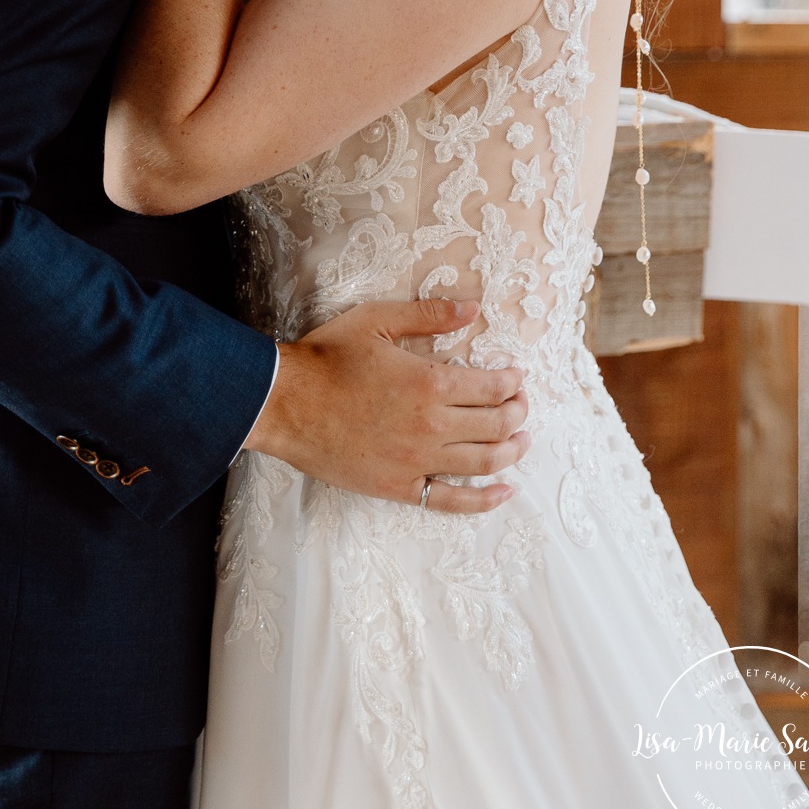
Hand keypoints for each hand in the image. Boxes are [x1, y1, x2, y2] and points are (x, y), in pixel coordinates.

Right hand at [244, 299, 528, 515]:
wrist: (286, 404)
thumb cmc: (328, 358)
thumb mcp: (378, 321)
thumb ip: (429, 315)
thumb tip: (473, 307)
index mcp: (431, 383)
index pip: (492, 387)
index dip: (512, 382)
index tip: (515, 376)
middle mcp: (432, 426)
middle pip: (497, 425)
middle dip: (518, 413)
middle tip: (521, 404)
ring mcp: (418, 461)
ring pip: (485, 462)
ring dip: (513, 451)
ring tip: (523, 440)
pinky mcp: (400, 487)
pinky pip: (453, 501)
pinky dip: (485, 499)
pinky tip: (504, 491)